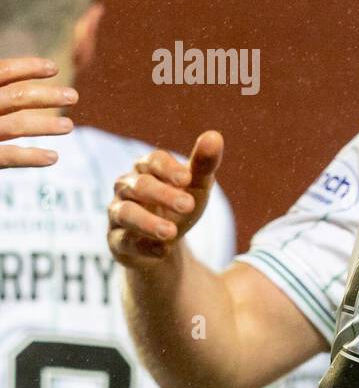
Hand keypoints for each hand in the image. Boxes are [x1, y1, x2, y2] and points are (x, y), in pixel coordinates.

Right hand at [0, 58, 76, 168]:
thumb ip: (2, 92)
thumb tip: (12, 82)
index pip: (3, 72)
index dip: (28, 67)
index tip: (53, 68)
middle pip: (16, 98)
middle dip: (47, 96)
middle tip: (74, 96)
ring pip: (16, 126)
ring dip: (45, 125)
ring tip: (69, 126)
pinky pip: (8, 156)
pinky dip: (31, 157)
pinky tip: (53, 157)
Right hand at [108, 130, 222, 267]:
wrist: (164, 242)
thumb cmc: (180, 205)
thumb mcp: (196, 186)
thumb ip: (204, 164)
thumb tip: (214, 135)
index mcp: (147, 170)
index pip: (153, 161)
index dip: (168, 168)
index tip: (187, 178)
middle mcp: (127, 188)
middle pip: (139, 185)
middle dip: (163, 194)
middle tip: (188, 205)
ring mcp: (118, 214)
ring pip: (125, 213)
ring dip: (148, 222)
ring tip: (171, 232)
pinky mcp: (116, 241)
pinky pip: (123, 242)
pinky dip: (143, 247)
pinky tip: (163, 251)